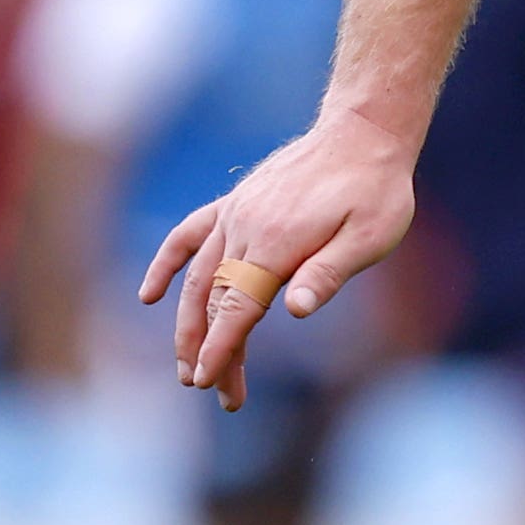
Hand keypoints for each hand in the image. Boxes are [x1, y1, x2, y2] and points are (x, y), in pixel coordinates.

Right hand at [139, 105, 419, 411]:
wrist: (363, 133)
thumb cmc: (377, 190)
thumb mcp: (370, 236)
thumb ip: (328, 273)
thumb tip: (295, 311)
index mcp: (276, 244)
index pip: (237, 308)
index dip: (220, 348)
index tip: (205, 382)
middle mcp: (244, 229)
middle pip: (215, 301)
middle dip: (207, 349)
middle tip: (209, 390)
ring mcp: (234, 215)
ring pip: (199, 277)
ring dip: (188, 323)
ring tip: (187, 365)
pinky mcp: (234, 205)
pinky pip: (188, 236)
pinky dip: (166, 265)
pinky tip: (148, 295)